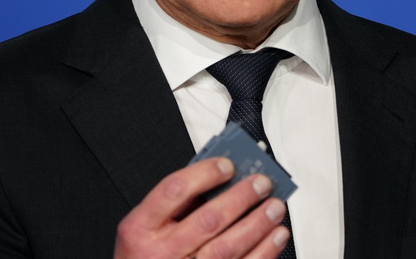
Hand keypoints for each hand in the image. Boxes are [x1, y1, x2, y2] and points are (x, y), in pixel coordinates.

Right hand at [113, 157, 289, 258]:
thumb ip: (175, 203)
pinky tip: (275, 236)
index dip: (204, 173)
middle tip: (261, 183)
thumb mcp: (145, 226)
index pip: (174, 190)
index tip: (227, 165)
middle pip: (208, 219)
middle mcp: (162, 252)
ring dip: (257, 224)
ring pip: (228, 248)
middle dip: (241, 197)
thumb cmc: (145, 256)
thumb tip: (219, 180)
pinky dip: (265, 251)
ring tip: (274, 207)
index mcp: (140, 229)